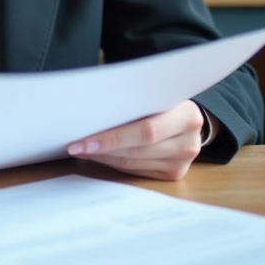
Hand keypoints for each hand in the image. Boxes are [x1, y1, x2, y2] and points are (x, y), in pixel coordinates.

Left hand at [66, 99, 203, 180]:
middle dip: (102, 148)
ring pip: (133, 162)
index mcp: (187, 115)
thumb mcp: (153, 91)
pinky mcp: (174, 173)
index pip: (146, 130)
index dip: (112, 137)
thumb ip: (131, 97)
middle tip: (75, 145)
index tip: (83, 139)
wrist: (186, 116)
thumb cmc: (162, 99)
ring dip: (103, 157)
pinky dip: (113, 163)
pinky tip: (97, 155)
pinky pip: (136, 171)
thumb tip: (88, 104)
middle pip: (138, 150)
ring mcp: (183, 161)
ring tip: (81, 149)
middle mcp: (190, 141)